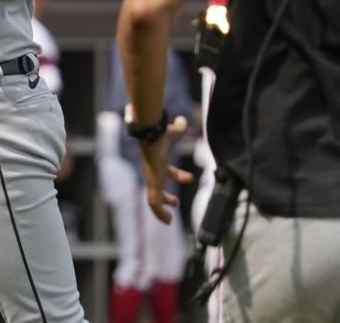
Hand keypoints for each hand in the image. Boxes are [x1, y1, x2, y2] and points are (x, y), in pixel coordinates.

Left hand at [128, 103, 194, 223]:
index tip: (188, 177)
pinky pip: (154, 204)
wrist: (151, 134)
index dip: (176, 175)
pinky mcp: (152, 185)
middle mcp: (152, 171)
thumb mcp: (174, 131)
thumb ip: (178, 127)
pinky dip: (159, 214)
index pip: (164, 171)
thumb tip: (181, 119)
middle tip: (176, 202)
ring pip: (153, 200)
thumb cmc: (161, 132)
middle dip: (166, 197)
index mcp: (156, 161)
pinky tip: (167, 221)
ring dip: (161, 210)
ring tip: (169, 219)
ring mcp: (151, 179)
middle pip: (157, 187)